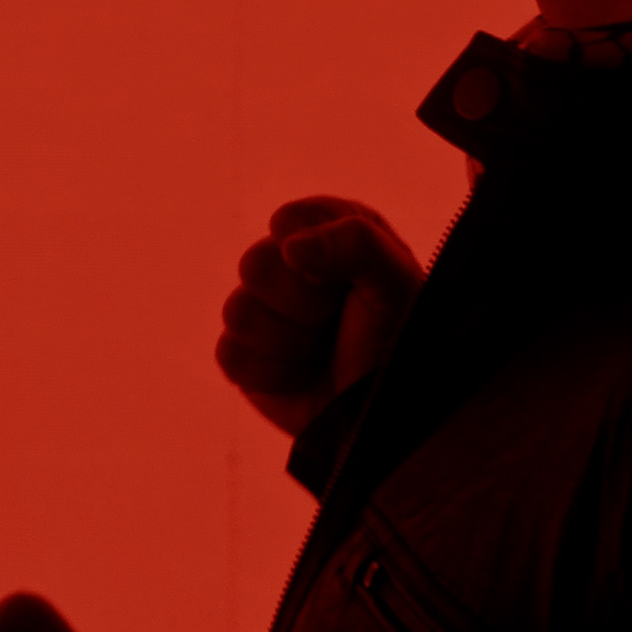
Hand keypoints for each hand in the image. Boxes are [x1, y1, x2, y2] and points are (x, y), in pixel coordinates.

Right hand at [215, 195, 423, 436]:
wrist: (389, 410)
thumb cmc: (400, 337)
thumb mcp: (396, 280)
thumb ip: (355, 242)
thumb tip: (289, 244)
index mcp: (329, 231)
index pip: (291, 220)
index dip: (318, 254)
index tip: (347, 282)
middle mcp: (290, 264)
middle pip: (255, 263)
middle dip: (305, 302)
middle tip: (337, 320)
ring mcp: (262, 310)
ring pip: (239, 311)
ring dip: (292, 341)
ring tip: (323, 350)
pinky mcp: (243, 356)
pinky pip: (231, 354)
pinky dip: (273, 372)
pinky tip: (301, 374)